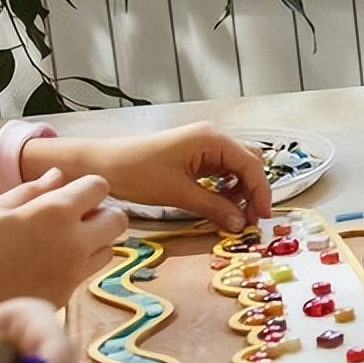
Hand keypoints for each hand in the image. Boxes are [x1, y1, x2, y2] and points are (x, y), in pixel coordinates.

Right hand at [0, 170, 126, 306]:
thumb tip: (58, 176)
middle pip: (117, 220)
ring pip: (109, 250)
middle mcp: (74, 243)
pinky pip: (86, 274)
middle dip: (101, 214)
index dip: (85, 188)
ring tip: (60, 241)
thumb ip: (30, 191)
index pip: (99, 187)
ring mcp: (73, 273)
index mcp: (55, 213)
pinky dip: (77, 266)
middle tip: (72, 218)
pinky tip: (47, 264)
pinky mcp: (66, 296)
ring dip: (94, 241)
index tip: (70, 194)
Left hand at [23, 123, 271, 232]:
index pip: (251, 166)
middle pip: (249, 164)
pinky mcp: (194, 156)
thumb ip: (214, 207)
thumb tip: (240, 224)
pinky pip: (221, 172)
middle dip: (253, 192)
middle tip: (250, 220)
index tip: (262, 218)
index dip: (261, 193)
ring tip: (235, 215)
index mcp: (211, 139)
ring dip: (241, 191)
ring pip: (237, 169)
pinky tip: (221, 204)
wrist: (100, 164)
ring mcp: (203, 146)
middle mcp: (212, 138)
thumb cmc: (136, 172)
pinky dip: (226, 189)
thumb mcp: (178, 193)